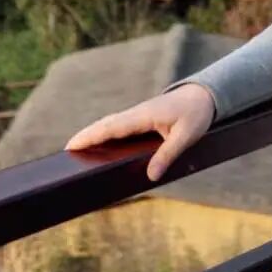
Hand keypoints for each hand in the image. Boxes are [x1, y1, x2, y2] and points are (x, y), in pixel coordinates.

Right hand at [64, 84, 214, 181]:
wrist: (205, 95)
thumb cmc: (196, 114)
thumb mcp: (186, 136)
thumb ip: (168, 154)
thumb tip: (150, 176)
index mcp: (144, 115)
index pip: (112, 126)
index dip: (92, 135)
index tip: (72, 144)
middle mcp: (138, 113)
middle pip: (106, 124)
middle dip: (87, 135)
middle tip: (67, 150)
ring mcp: (140, 114)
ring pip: (112, 123)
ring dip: (95, 133)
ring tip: (77, 148)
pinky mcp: (143, 117)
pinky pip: (120, 125)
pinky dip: (107, 132)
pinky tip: (102, 142)